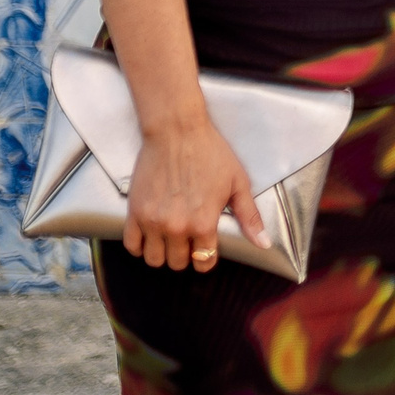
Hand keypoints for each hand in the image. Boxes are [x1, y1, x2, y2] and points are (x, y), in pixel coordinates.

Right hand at [123, 114, 267, 272]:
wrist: (177, 131)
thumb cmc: (209, 153)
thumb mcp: (237, 183)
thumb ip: (249, 217)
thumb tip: (263, 244)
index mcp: (204, 223)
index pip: (204, 262)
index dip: (207, 258)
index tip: (205, 249)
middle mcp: (177, 227)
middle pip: (177, 263)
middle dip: (185, 256)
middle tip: (188, 241)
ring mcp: (152, 221)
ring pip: (153, 259)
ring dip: (162, 254)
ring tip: (169, 239)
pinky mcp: (134, 212)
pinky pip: (131, 245)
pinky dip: (140, 246)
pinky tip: (150, 235)